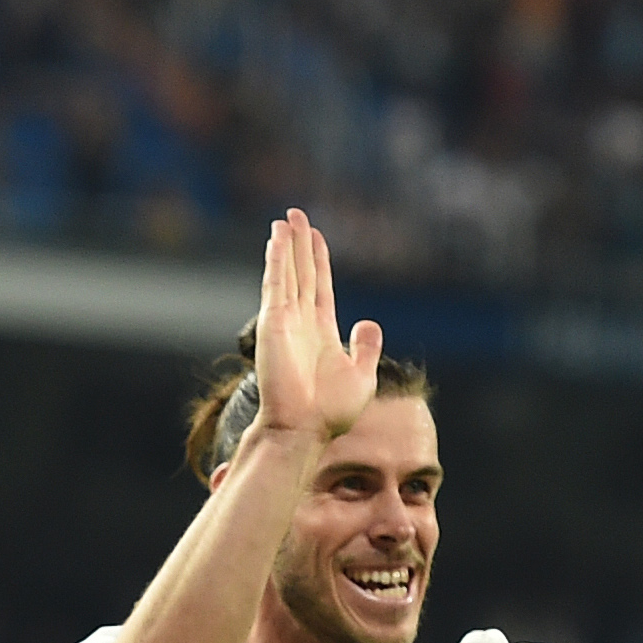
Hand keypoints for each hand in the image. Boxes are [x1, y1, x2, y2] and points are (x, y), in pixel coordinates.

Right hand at [251, 207, 384, 446]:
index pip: (321, 287)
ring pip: (287, 273)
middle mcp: (301, 322)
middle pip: (302, 273)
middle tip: (296, 214)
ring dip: (286, 245)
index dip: (319, 260)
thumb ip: (365, 347)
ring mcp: (286, 321)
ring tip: (286, 218)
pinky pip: (276, 284)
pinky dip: (277, 260)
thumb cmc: (331, 411)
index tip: (316, 236)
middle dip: (299, 244)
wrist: (305, 428)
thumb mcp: (361, 376)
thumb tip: (369, 322)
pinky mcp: (273, 323)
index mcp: (322, 332)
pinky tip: (278, 238)